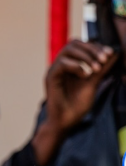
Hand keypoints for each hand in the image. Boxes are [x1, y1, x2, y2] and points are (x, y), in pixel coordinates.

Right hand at [34, 41, 118, 165]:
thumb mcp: (94, 83)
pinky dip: (76, 66)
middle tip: (104, 59)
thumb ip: (102, 69)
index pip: (82, 46)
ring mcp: (55, 70)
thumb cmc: (77, 105)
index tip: (110, 54)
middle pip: (74, 44)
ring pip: (68, 50)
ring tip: (97, 68)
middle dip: (92, 49)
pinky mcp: (50, 78)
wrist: (66, 121)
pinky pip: (61, 63)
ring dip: (85, 56)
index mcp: (71, 65)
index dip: (96, 47)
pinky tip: (85, 75)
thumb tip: (115, 54)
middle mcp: (61, 65)